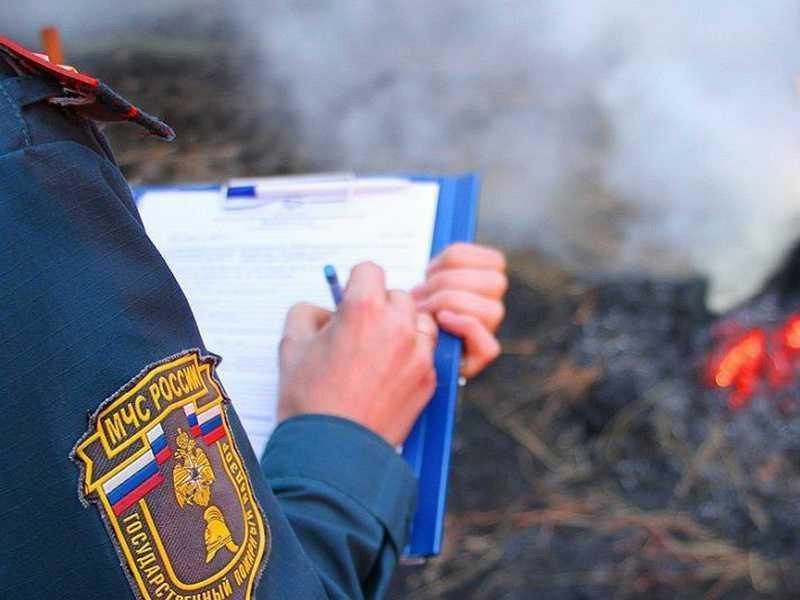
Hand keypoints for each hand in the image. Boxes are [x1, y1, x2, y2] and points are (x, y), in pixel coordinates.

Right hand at [277, 262, 437, 445]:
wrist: (333, 451)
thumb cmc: (309, 400)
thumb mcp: (291, 346)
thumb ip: (306, 313)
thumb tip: (324, 311)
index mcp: (363, 309)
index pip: (370, 269)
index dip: (356, 283)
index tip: (350, 299)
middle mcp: (397, 325)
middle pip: (398, 295)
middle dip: (381, 307)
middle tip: (362, 331)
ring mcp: (418, 353)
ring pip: (419, 322)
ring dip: (404, 328)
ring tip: (380, 352)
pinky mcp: (429, 379)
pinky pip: (427, 353)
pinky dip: (413, 357)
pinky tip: (389, 375)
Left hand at [412, 243, 506, 378]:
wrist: (395, 352)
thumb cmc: (407, 312)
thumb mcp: (420, 282)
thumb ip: (434, 266)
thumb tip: (436, 244)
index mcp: (484, 282)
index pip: (495, 260)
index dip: (456, 258)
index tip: (428, 270)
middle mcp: (491, 306)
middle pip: (493, 282)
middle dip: (448, 283)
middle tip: (420, 294)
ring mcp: (488, 331)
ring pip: (491, 310)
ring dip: (450, 305)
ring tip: (422, 310)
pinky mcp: (480, 357)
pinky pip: (489, 345)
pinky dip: (464, 327)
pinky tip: (441, 321)